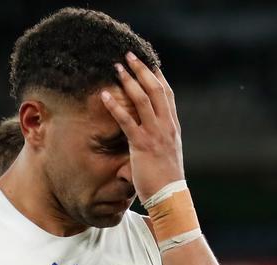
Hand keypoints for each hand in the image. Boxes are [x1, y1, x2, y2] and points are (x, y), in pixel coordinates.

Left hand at [100, 52, 183, 201]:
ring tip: (117, 67)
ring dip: (129, 81)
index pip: (167, 95)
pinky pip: (127, 121)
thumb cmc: (167, 180)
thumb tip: (151, 137)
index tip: (148, 62)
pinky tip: (104, 96)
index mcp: (173, 127)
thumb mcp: (167, 155)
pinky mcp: (142, 145)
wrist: (171, 196)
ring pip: (143, 100)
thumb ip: (160, 141)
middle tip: (129, 55)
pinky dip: (115, 106)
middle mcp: (166, 127)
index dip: (157, 76)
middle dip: (142, 70)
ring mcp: (155, 135)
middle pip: (156, 90)